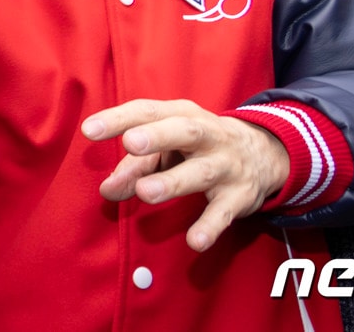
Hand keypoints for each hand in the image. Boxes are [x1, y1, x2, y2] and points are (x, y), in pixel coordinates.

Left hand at [82, 98, 288, 251]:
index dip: (118, 119)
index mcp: (182, 114)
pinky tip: (194, 241)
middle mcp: (208, 135)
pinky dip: (210, 226)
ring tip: (145, 192)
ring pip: (201, 172)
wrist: (264, 154)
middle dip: (157, 136)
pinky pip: (224, 213)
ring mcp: (227, 165)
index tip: (89, 130)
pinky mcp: (240, 196)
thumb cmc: (197, 147)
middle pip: (183, 131)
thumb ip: (134, 167)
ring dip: (173, 182)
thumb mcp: (168, 148)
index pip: (148, 111)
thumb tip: (107, 190)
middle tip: (130, 143)